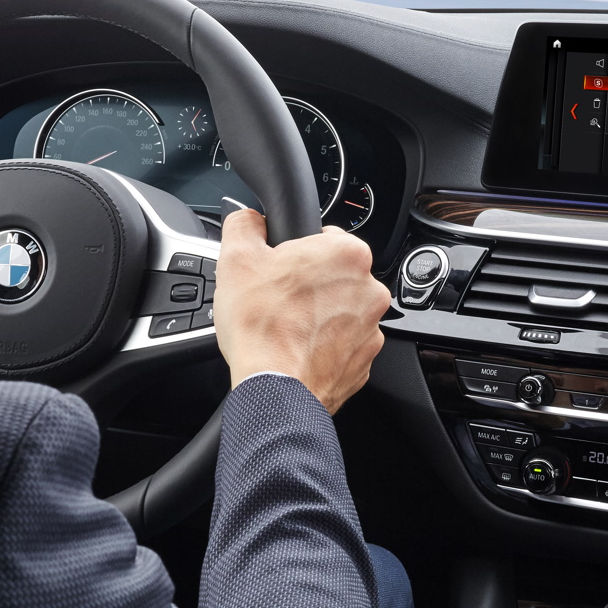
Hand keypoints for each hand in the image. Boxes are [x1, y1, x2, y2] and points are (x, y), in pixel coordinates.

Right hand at [213, 208, 390, 414]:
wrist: (275, 389)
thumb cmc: (262, 328)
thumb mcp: (236, 259)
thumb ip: (244, 225)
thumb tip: (248, 219)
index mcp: (347, 254)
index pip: (324, 237)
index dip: (296, 251)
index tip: (280, 268)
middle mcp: (370, 289)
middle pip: (335, 275)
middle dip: (309, 284)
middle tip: (278, 299)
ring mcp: (371, 328)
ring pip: (341, 310)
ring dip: (318, 316)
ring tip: (286, 328)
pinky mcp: (364, 360)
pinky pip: (343, 344)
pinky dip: (324, 346)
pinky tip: (298, 350)